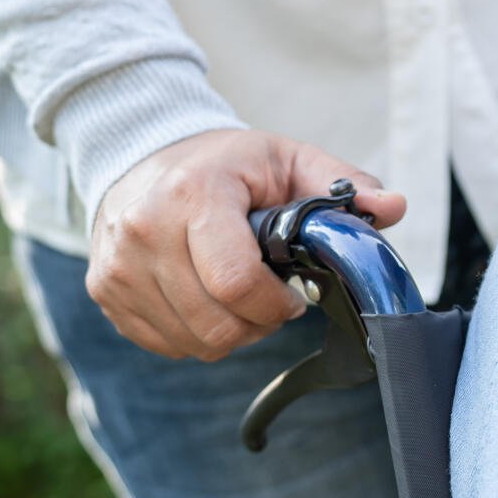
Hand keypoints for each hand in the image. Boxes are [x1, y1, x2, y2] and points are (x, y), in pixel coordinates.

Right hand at [87, 129, 406, 359]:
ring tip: (241, 295)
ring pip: (191, 342)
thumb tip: (393, 207)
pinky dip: (195, 334)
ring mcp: (116, 266)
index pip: (235, 281)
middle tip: (272, 297)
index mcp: (194, 195)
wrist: (141, 154)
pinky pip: (163, 343)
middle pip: (214, 323)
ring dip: (229, 331)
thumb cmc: (228, 163)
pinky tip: (208, 300)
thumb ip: (343, 185)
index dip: (275, 304)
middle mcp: (144, 231)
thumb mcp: (288, 159)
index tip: (293, 294)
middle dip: (258, 322)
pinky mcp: (104, 292)